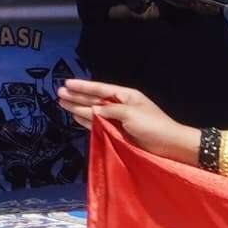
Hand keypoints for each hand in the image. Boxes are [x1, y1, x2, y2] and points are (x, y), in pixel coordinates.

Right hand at [56, 76, 195, 162]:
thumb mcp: (130, 114)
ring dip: (78, 108)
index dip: (83, 87)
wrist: (168, 145)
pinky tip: (76, 117)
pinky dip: (86, 121)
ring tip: (62, 103)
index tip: (67, 83)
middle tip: (58, 93)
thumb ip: (109, 110)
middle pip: (94, 99)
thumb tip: (92, 109)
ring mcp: (118, 119)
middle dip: (77, 96)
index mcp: (126, 96)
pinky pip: (97, 124)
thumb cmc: (153, 126)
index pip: (100, 89)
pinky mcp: (117, 132)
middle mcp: (120, 106)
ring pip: (93, 111)